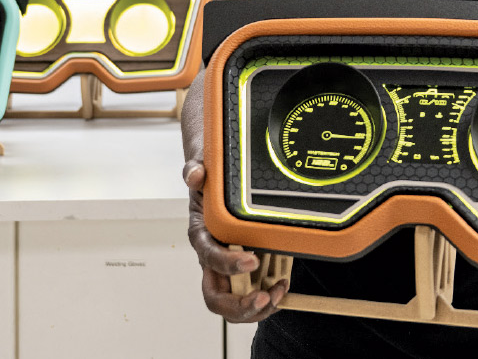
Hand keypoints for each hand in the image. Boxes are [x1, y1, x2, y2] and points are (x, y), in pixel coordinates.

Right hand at [183, 157, 288, 322]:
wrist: (215, 184)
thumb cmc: (210, 183)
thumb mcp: (202, 170)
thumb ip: (195, 171)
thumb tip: (195, 175)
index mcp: (202, 236)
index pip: (209, 257)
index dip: (227, 264)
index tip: (251, 261)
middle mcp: (213, 257)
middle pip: (216, 296)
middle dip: (238, 304)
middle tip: (261, 297)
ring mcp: (229, 268)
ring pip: (234, 302)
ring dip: (255, 307)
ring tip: (276, 295)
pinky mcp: (246, 270)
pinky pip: (253, 293)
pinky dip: (268, 297)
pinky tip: (283, 285)